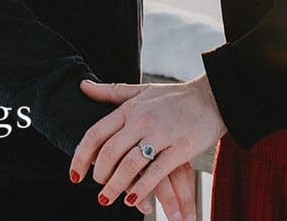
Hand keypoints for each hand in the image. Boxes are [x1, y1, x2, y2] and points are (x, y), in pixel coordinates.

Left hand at [71, 76, 225, 219]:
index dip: (80, 156)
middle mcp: (142, 120)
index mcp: (130, 109)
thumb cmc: (174, 96)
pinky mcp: (180, 148)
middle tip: (96, 188)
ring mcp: (162, 134)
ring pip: (130, 164)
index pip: (96, 133)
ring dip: (115, 186)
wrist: (213, 97)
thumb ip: (111, 91)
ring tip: (106, 199)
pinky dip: (142, 188)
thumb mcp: (140, 91)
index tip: (74, 174)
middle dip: (98, 175)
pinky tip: (132, 200)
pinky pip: (156, 171)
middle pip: (110, 152)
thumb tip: (82, 86)